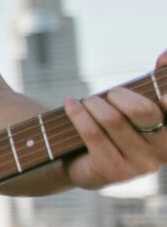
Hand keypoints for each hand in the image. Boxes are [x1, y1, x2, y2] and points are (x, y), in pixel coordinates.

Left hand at [62, 52, 166, 189]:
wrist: (87, 165)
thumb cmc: (120, 129)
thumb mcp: (138, 106)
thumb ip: (156, 81)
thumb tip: (165, 54)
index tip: (162, 94)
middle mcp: (163, 153)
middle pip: (142, 110)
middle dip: (119, 95)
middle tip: (109, 94)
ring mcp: (138, 165)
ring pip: (112, 120)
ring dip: (93, 104)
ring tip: (87, 101)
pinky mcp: (112, 171)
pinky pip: (92, 133)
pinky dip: (77, 113)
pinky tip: (70, 104)